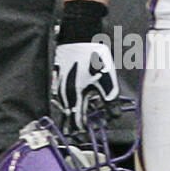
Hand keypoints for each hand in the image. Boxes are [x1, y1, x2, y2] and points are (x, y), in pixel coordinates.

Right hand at [53, 0, 118, 132]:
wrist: (79, 35)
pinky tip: (78, 96)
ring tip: (84, 112)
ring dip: (75, 109)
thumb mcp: (108, 81)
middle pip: (69, 114)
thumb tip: (113, 116)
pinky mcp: (57, 76)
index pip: (76, 121)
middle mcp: (63, 93)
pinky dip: (71, 98)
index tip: (87, 135)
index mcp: (75, 97)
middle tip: (83, 128)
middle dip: (78, 121)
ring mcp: (58, 84)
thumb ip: (110, 101)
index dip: (83, 130)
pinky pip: (62, 93)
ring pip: (65, 104)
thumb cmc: (95, 58)